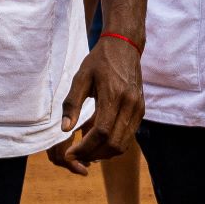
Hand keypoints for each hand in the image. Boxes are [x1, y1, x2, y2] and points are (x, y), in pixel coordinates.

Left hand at [47, 36, 142, 174]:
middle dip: (93, 154)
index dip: (85, 147)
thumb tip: (64, 128)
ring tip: (84, 152)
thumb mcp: (80, 78)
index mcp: (114, 96)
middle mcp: (130, 105)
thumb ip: (72, 104)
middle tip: (75, 156)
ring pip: (123, 144)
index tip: (70, 154)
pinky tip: (97, 143)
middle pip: (114, 143)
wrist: (124, 47)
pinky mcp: (140, 111)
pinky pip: (128, 136)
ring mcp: (138, 110)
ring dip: (104, 153)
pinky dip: (113, 145)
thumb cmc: (99, 61)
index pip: (102, 132)